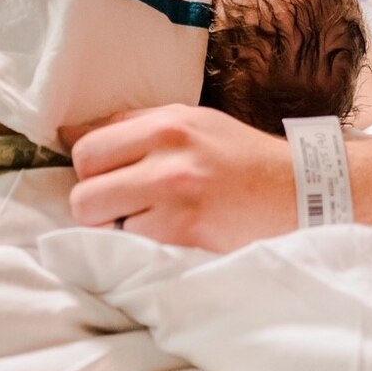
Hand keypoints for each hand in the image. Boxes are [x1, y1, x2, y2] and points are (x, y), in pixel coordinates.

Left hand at [61, 105, 297, 251]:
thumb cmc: (242, 160)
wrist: (301, 193)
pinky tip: (168, 237)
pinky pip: (130, 245)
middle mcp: (167, 153)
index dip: (90, 170)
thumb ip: (135, 126)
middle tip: (122, 207)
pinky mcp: (185, 232)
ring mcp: (175, 195)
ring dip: (115, 228)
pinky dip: (141, 247)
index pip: (86, 147)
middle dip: (94, 203)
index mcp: (166, 123)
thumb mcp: (193, 123)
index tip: (104, 180)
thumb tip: (70, 135)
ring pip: (100, 221)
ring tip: (149, 222)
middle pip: (82, 188)